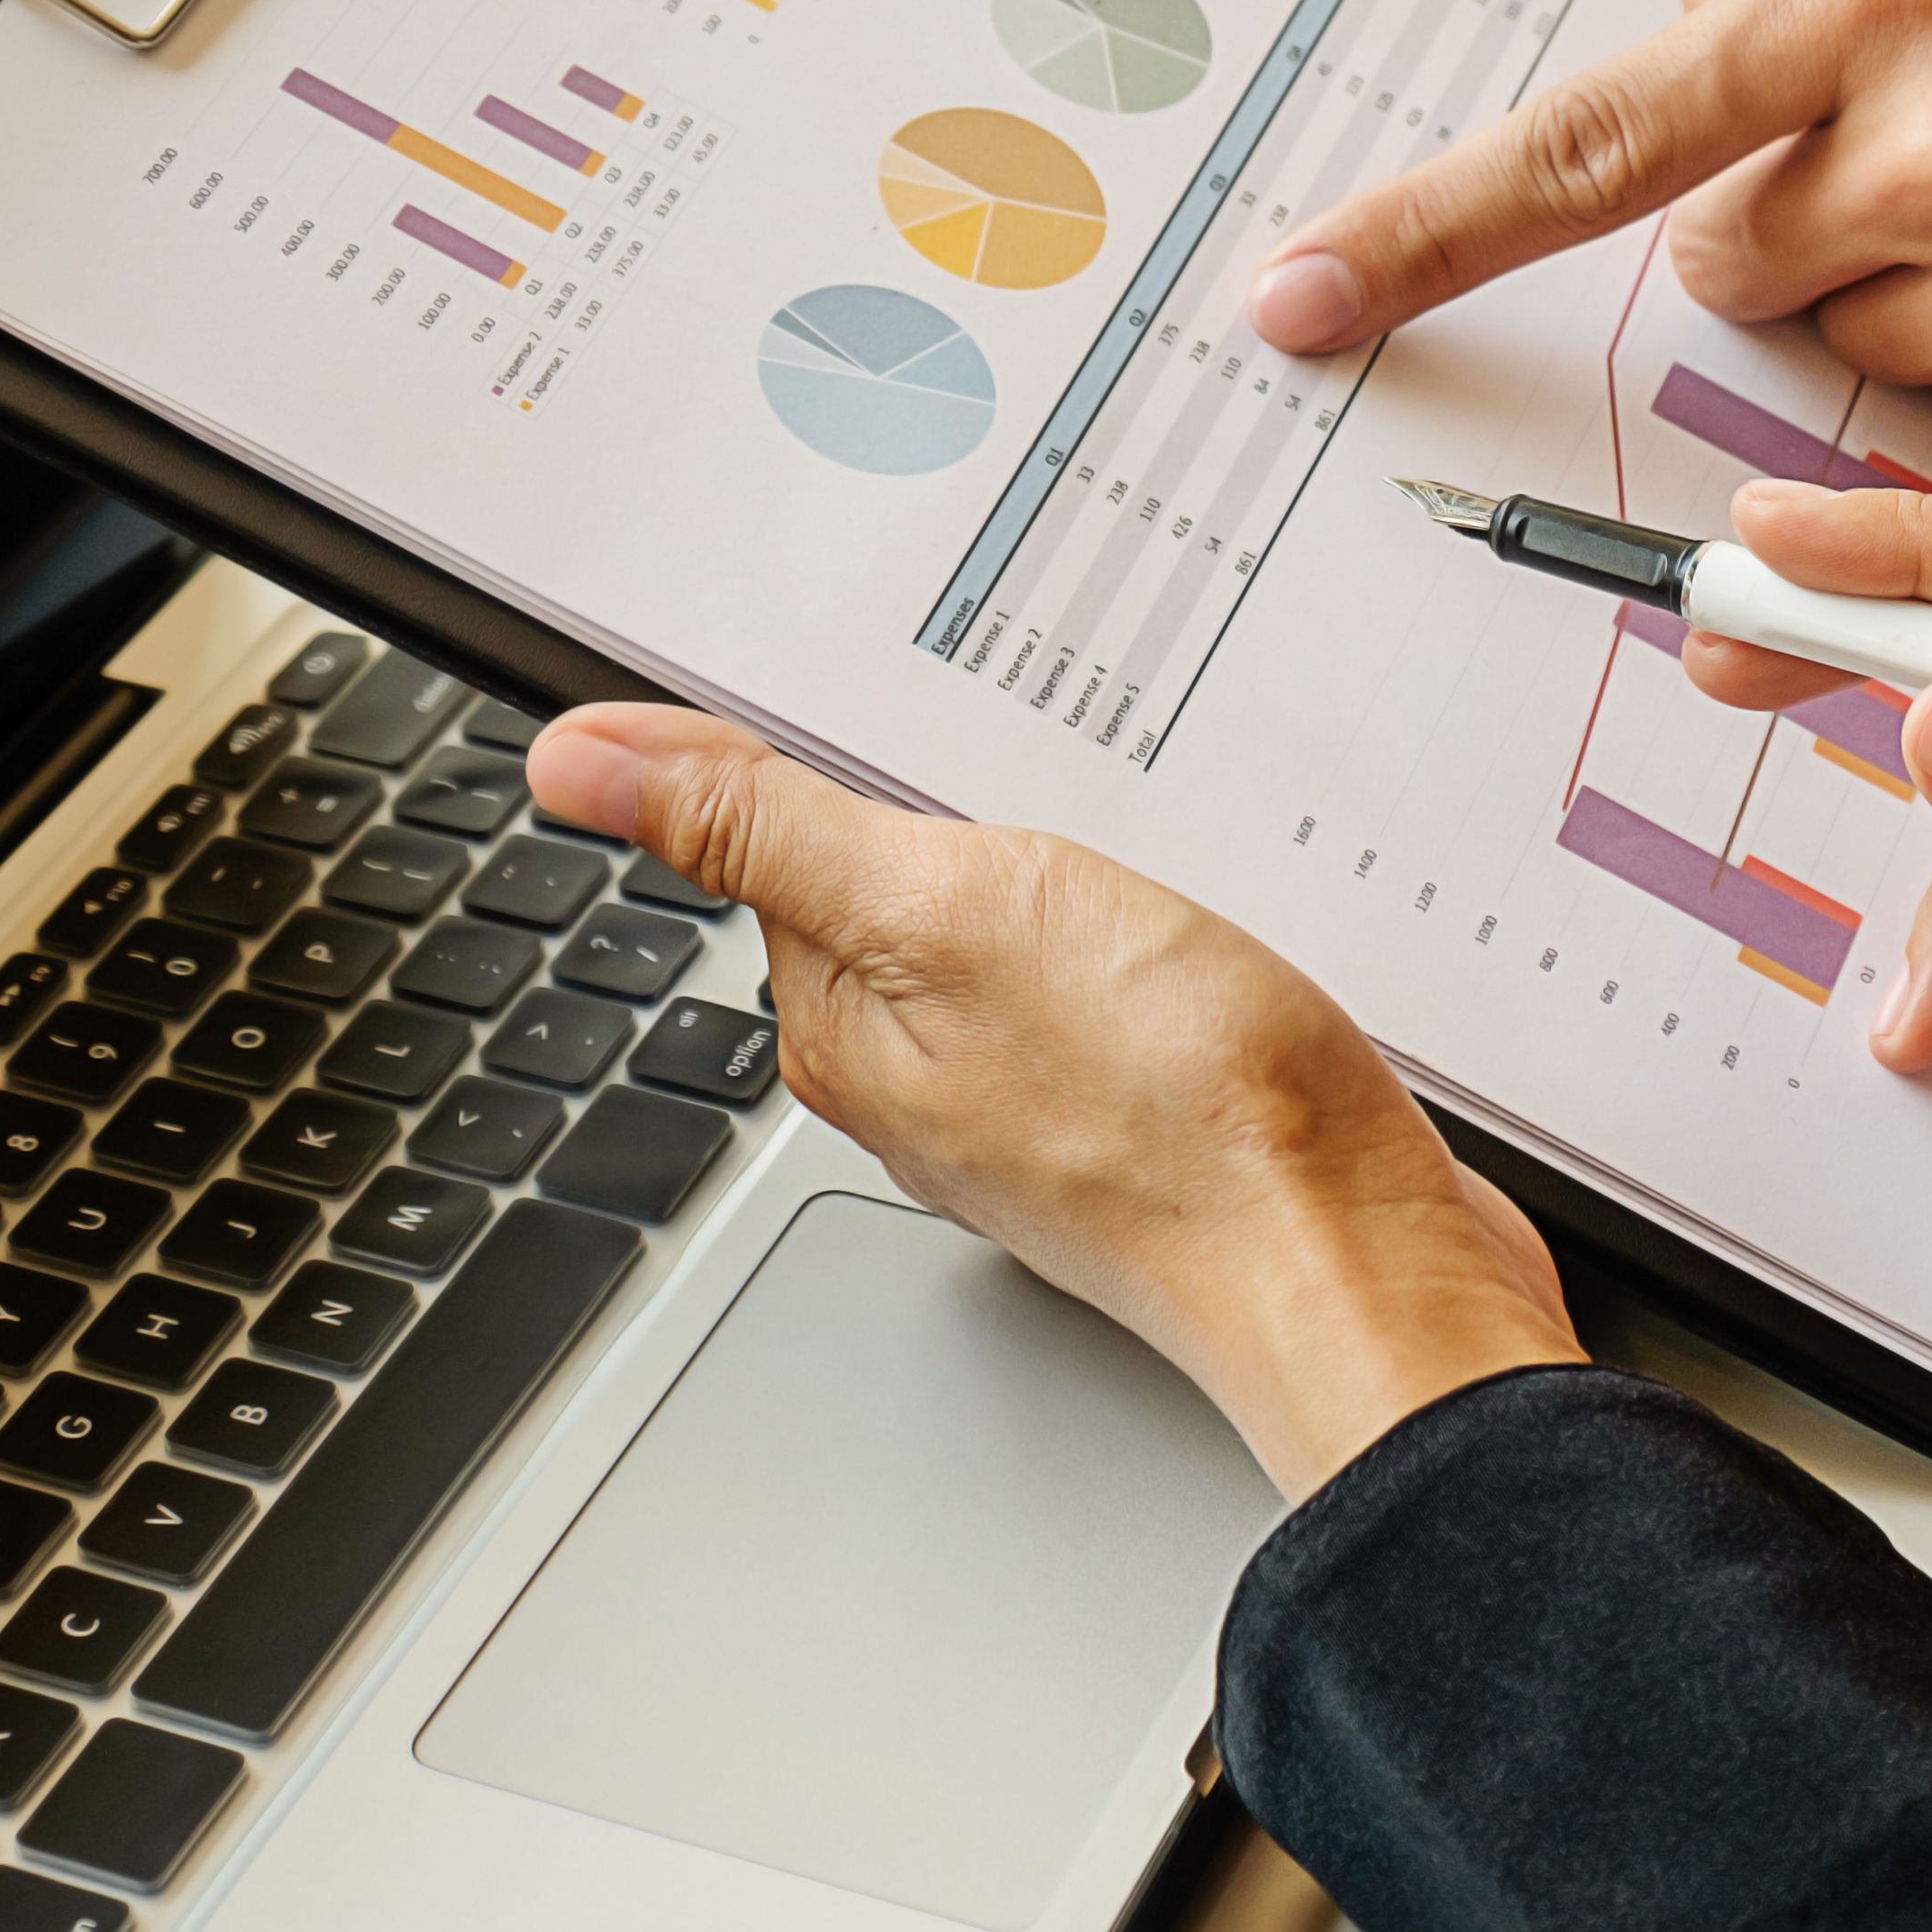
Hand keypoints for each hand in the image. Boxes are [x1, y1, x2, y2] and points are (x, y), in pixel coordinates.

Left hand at [523, 708, 1581, 1494]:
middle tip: (1035, 746)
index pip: (769, 833)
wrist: (1358, 1263)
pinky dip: (1145, 915)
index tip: (873, 668)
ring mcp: (1039, 1093)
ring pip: (1013, 919)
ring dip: (1064, 849)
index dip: (816, 734)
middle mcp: (922, 1066)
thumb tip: (574, 765)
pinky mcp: (1145, 1103)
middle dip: (954, 791)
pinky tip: (1194, 911)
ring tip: (1126, 824)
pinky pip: (1111, 974)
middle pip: (895, 874)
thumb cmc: (1175, 1115)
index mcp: (841, 1017)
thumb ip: (766, 829)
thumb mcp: (947, 910)